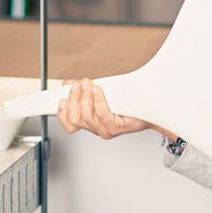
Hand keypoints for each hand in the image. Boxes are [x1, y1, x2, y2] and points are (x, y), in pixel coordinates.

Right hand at [56, 79, 173, 140]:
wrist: (152, 109)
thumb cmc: (130, 101)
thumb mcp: (103, 93)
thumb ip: (86, 91)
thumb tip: (70, 83)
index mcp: (91, 123)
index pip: (70, 123)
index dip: (61, 112)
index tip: (59, 98)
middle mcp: (97, 128)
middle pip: (74, 119)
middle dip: (73, 99)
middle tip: (75, 84)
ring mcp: (106, 129)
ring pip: (85, 116)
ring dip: (84, 97)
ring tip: (87, 83)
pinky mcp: (116, 127)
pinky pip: (101, 114)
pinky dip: (97, 100)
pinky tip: (98, 89)